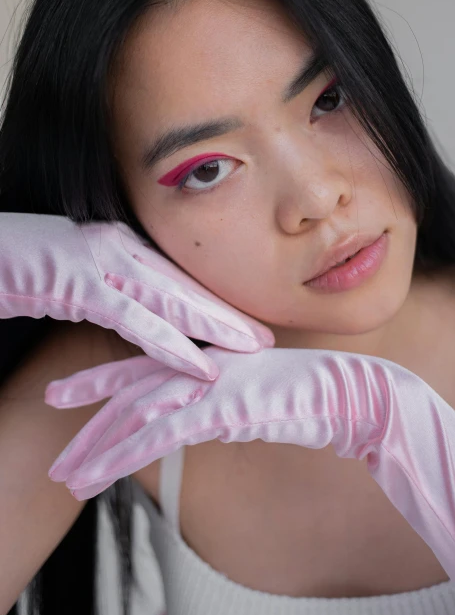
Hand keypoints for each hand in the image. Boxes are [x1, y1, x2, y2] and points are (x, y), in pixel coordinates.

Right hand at [0, 213, 273, 380]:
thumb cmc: (19, 266)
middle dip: (228, 314)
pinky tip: (199, 367)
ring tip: (254, 349)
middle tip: (270, 338)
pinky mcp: (79, 281)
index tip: (251, 323)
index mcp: (120, 247)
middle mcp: (118, 248)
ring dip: (215, 327)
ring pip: (170, 299)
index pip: (177, 279)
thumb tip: (134, 314)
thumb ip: (107, 292)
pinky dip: (170, 344)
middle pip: (185, 286)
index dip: (216, 303)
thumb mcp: (72, 280)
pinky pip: (134, 319)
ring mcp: (100, 261)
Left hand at [47, 345, 454, 614]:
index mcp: (216, 359)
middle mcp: (209, 366)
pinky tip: (108, 467)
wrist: (359, 395)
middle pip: (134, 386)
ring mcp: (217, 383)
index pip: (152, 364)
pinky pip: (169, 430)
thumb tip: (208, 414)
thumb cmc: (318, 396)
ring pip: (141, 413)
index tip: (75, 389)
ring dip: (100, 446)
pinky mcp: (229, 404)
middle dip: (88, 407)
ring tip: (67, 473)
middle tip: (51, 417)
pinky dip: (134, 448)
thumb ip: (229, 401)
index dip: (109, 376)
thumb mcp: (263, 395)